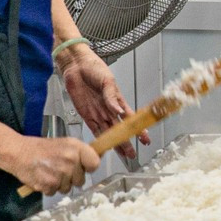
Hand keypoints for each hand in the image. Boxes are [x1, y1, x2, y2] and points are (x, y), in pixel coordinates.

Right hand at [6, 136, 98, 194]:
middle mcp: (70, 160)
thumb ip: (81, 152)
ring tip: (50, 172)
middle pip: (81, 180)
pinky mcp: (49, 185)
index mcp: (76, 147)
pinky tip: (43, 177)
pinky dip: (49, 187)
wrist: (18, 152)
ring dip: (60, 183)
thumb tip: (100, 156)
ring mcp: (60, 174)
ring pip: (68, 188)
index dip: (88, 167)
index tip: (83, 166)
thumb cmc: (41, 148)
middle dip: (72, 177)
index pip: (95, 164)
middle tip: (59, 168)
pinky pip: (55, 192)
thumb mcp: (65, 143)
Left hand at [59, 45, 148, 159]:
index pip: (130, 118)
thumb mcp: (107, 80)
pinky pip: (94, 129)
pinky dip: (100, 138)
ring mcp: (98, 113)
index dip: (138, 129)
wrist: (76, 65)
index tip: (145, 138)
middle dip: (126, 142)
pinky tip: (105, 146)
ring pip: (108, 132)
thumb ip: (111, 97)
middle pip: (119, 129)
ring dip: (115, 143)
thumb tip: (118, 111)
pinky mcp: (86, 114)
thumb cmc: (93, 68)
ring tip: (123, 154)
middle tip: (133, 154)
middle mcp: (109, 109)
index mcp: (117, 100)